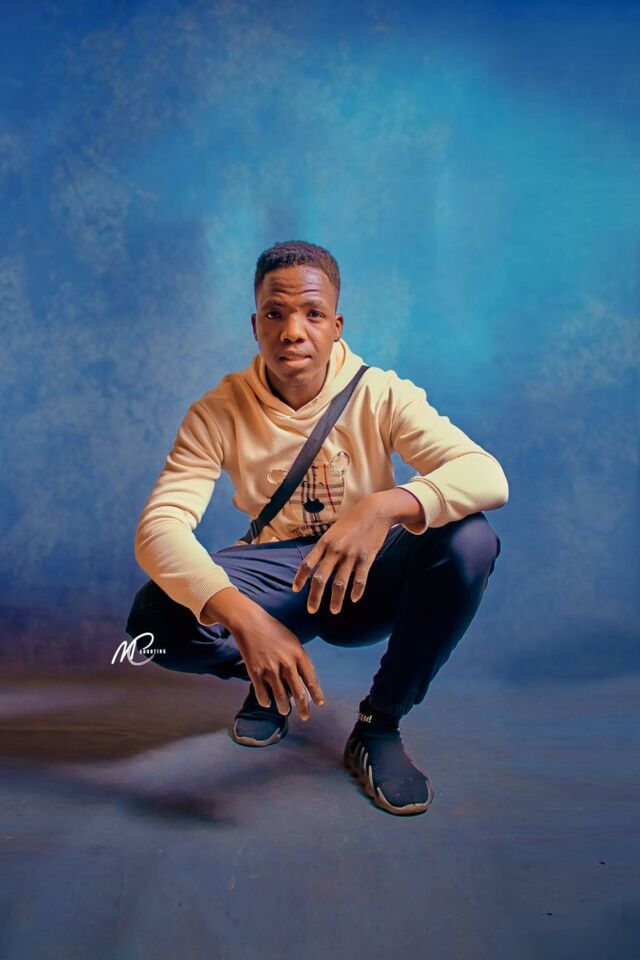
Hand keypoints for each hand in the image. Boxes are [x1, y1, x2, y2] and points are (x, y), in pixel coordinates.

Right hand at [233, 605, 324, 719]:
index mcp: (299, 655)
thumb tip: (304, 679)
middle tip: (305, 716)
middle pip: (298, 693)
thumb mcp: (293, 641)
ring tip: (285, 711)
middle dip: (303, 708)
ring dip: (284, 708)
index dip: (317, 694)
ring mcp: (270, 669)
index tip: (320, 704)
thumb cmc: (273, 630)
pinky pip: (262, 694)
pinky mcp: (255, 673)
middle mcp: (287, 664)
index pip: (311, 680)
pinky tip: (268, 702)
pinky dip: (266, 701)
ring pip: (281, 697)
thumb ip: (300, 659)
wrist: (250, 623)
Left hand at [291, 495, 392, 614]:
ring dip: (336, 600)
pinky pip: (360, 580)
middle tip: (311, 610)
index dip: (300, 578)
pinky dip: (356, 591)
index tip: (295, 590)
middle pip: (321, 578)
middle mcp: (335, 550)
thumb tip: (317, 564)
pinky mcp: (366, 558)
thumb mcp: (333, 531)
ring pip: (340, 583)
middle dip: (315, 596)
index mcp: (324, 542)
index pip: (307, 563)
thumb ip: (325, 547)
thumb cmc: (352, 521)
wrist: (374, 511)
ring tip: (334, 611)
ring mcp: (351, 555)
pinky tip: (354, 599)